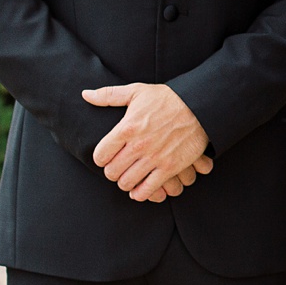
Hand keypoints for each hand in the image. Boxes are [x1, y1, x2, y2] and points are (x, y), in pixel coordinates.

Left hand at [82, 83, 210, 202]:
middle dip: (112, 172)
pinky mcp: (170, 168)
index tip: (106, 156)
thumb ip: (108, 95)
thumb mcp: (136, 91)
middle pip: (111, 172)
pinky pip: (147, 190)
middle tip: (118, 167)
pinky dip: (140, 193)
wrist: (199, 106)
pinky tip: (140, 188)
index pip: (100, 155)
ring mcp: (154, 158)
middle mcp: (139, 145)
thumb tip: (85, 95)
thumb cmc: (167, 98)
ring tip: (129, 176)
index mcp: (127, 127)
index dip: (101, 158)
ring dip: (125, 182)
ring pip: (127, 183)